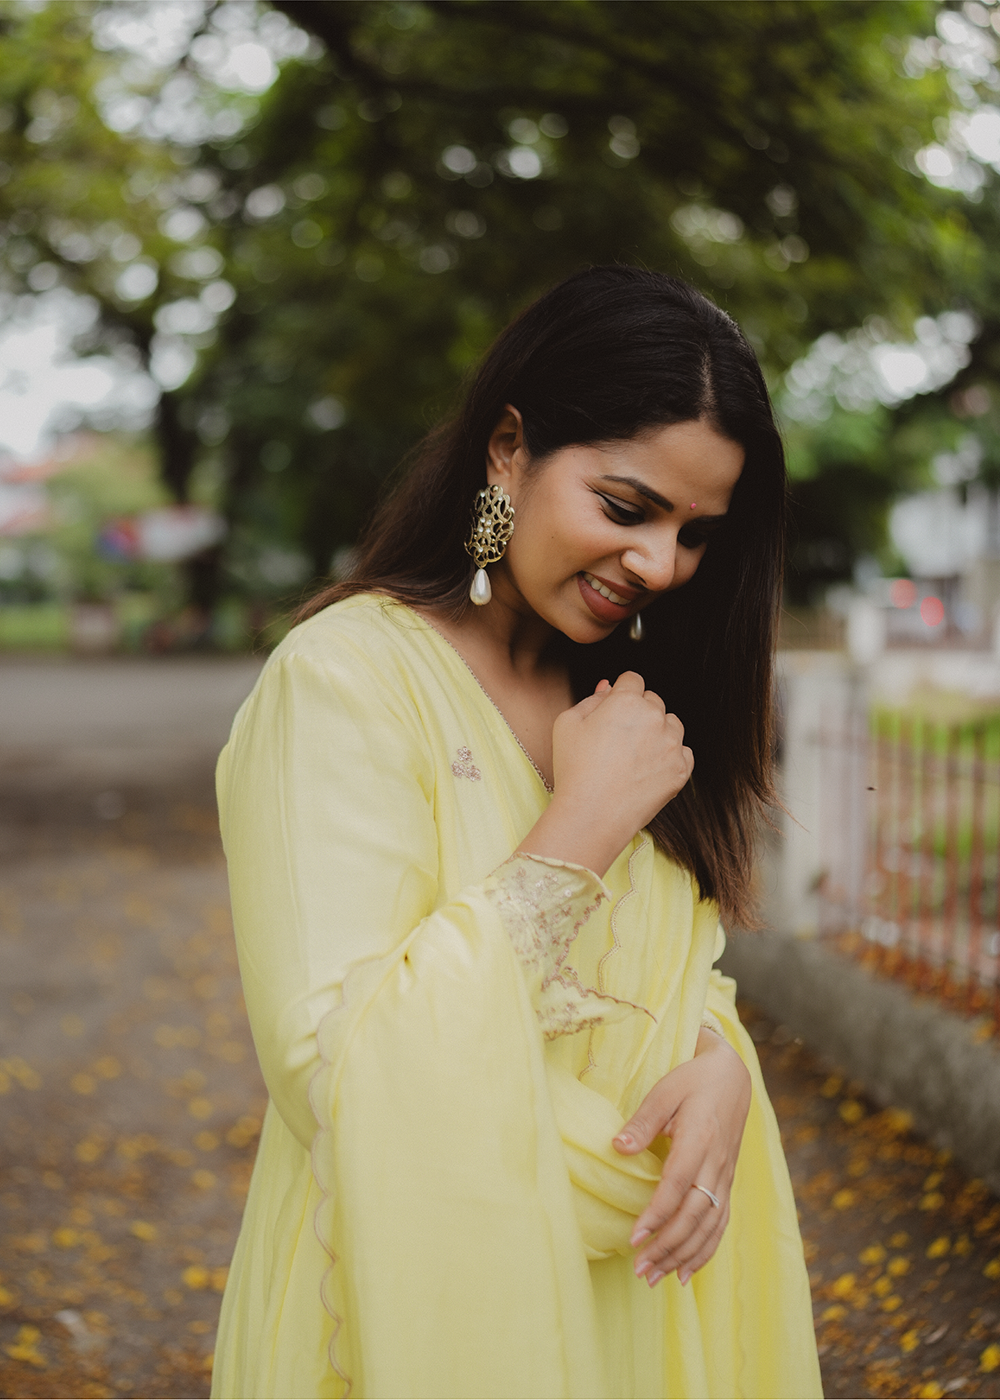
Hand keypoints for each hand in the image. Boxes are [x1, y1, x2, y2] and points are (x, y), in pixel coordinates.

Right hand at [517, 672, 693, 876]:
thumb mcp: (567, 724)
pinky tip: (647, 770)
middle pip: (653, 701)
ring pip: (671, 725)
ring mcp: (672, 744)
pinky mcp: (682, 769)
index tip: (614, 711)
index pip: (633, 680)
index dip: (621, 694)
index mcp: (627, 701)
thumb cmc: (575, 769)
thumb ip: (591, 699)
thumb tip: (609, 688)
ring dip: (658, 732)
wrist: (592, 815)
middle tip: (619, 739)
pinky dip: (669, 757)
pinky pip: (683, 752)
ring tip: (633, 756)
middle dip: (639, 712)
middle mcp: (655, 717)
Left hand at [612, 1030, 750, 1286]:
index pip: (677, 1186)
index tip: (633, 1238)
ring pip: (708, 1226)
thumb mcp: (665, 1091)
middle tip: (639, 1271)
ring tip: (656, 1278)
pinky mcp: (728, 1182)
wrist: (731, 1077)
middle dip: (667, 1247)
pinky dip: (705, 1250)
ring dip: (683, 1255)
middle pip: (693, 1215)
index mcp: (699, 1139)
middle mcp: (716, 1164)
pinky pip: (720, 1223)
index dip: (656, 1215)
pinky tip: (685, 1271)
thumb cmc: (692, 1081)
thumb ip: (643, 1121)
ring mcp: (725, 1176)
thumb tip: (616, 1148)